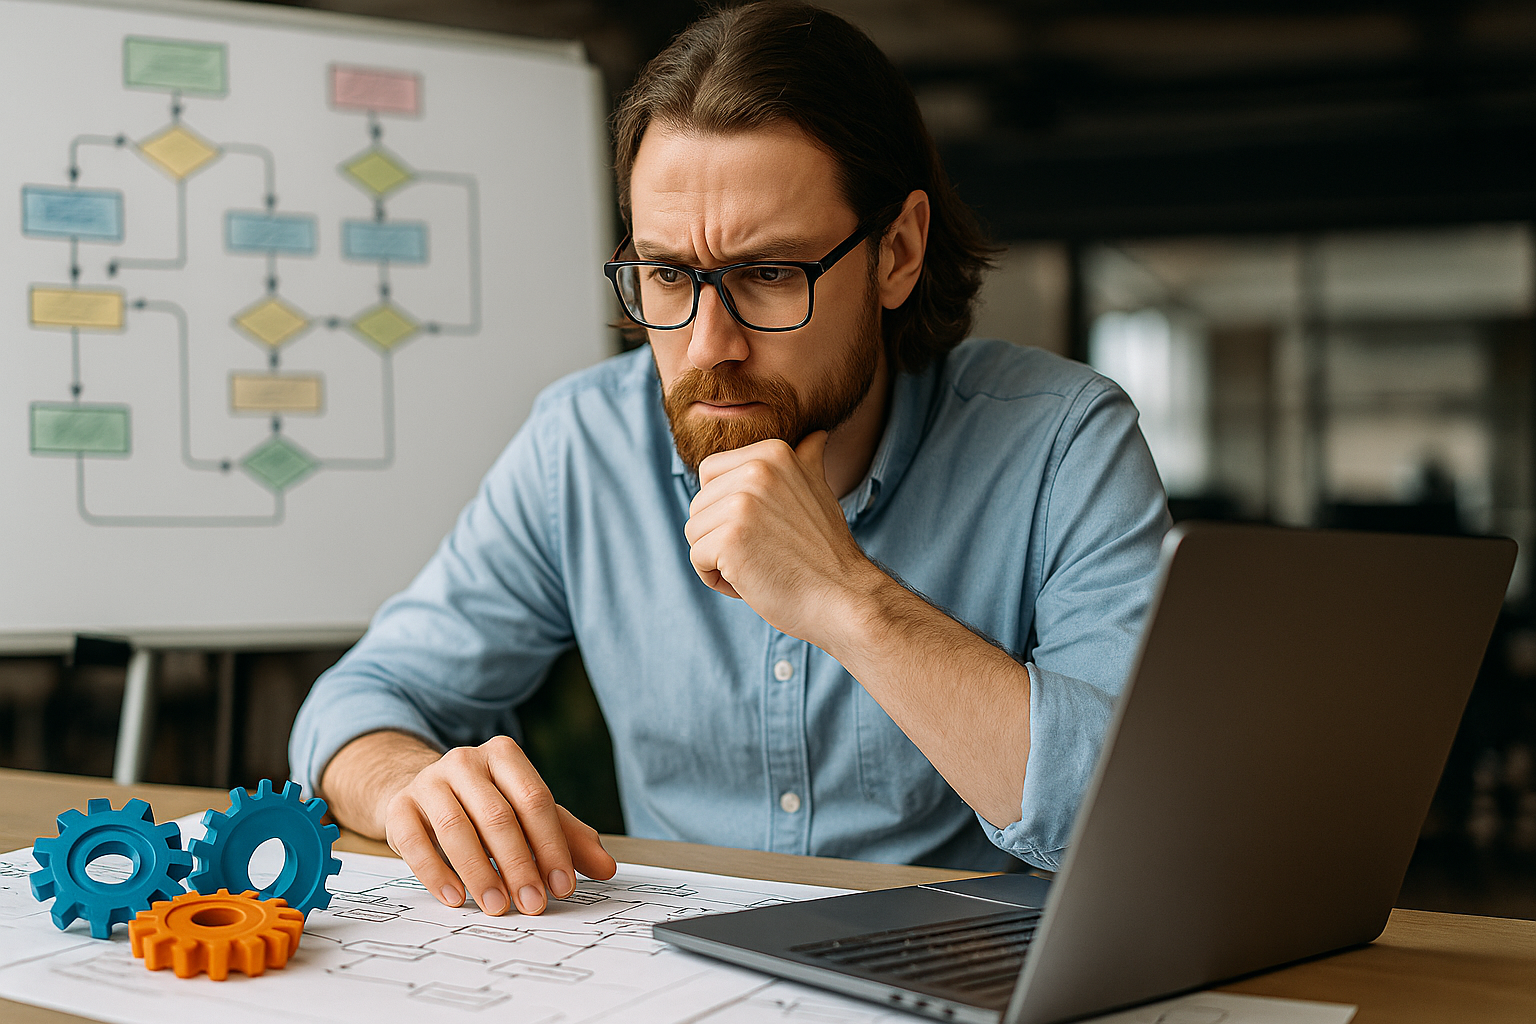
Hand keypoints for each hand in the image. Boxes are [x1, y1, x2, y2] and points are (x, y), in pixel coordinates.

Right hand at [379, 735, 616, 915]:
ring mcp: (428, 781)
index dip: (551, 845)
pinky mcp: (399, 807)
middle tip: (532, 904)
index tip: (562, 886)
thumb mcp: (528, 815)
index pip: (535, 800)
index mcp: (504, 755)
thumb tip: (607, 868)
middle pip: (498, 816)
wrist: (422, 793)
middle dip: (519, 865)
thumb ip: (568, 838)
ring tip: (497, 907)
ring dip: (480, 873)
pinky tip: (456, 898)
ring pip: (455, 828)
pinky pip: (415, 841)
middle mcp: (465, 760)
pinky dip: (437, 873)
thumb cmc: (486, 806)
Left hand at [685, 431, 876, 641]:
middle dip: (721, 534)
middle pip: (699, 504)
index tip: (763, 526)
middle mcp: (756, 469)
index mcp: (772, 452)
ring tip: (760, 565)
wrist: (842, 597)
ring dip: (718, 558)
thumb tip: (815, 436)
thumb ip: (806, 460)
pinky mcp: (730, 539)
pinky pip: (696, 558)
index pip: (710, 475)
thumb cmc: (825, 551)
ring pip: (694, 531)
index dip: (727, 508)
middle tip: (765, 550)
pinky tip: (751, 582)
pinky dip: (716, 578)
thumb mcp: (818, 490)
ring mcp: (742, 504)